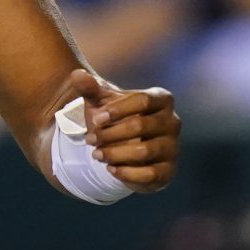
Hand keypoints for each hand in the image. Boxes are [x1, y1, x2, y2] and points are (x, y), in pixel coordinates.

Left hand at [73, 68, 178, 192]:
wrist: (122, 145)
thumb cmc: (113, 117)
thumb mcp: (100, 101)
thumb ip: (89, 88)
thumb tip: (77, 75)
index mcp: (161, 99)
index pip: (142, 100)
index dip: (117, 109)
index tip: (95, 118)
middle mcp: (172, 122)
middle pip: (140, 126)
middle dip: (110, 134)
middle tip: (90, 140)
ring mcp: (172, 147)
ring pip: (144, 151)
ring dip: (115, 154)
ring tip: (96, 154)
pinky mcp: (168, 171)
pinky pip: (149, 174)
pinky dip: (126, 173)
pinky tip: (110, 169)